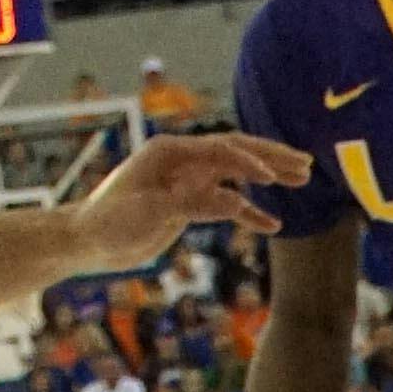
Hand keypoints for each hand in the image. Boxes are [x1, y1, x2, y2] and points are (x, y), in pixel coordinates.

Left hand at [66, 133, 313, 270]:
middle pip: (236, 151)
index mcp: (170, 152)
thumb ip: (193, 204)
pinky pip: (226, 203)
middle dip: (271, 157)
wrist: (86, 241)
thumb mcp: (149, 213)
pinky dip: (249, 212)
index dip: (248, 161)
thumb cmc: (108, 222)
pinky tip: (273, 226)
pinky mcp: (189, 203)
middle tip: (306, 165)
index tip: (273, 178)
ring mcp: (188, 180)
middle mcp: (182, 160)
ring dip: (268, 177)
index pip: (219, 150)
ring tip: (302, 181)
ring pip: (237, 174)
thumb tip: (238, 200)